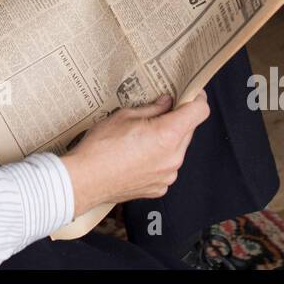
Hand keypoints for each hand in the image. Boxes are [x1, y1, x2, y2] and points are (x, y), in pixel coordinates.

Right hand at [59, 92, 209, 216]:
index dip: (196, 99)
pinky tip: (138, 156)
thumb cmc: (100, 147)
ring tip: (142, 137)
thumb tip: (166, 103)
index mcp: (167, 135)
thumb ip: (152, 109)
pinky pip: (167, 167)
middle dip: (177, 119)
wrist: (84, 180)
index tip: (189, 95)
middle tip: (158, 113)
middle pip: (189, 130)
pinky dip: (159, 159)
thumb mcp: (124, 115)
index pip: (200, 112)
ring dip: (168, 140)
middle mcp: (173, 157)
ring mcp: (168, 175)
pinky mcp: (159, 188)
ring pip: (178, 150)